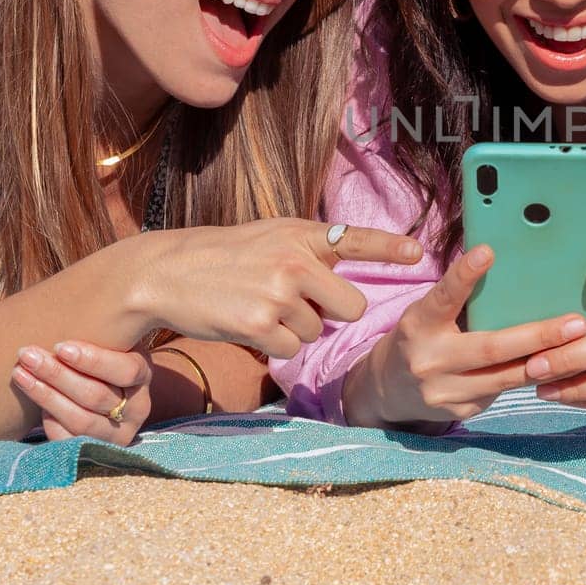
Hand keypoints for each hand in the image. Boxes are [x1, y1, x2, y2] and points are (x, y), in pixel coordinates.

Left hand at [11, 340, 152, 445]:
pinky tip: (33, 398)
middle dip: (57, 374)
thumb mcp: (111, 342)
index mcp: (143, 376)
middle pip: (97, 395)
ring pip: (80, 419)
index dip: (93, 360)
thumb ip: (101, 331)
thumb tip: (84, 297)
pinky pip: (69, 440)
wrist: (104, 392)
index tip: (60, 346)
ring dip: (45, 395)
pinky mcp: (96, 450)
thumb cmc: (99, 357)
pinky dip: (49, 420)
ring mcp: (118, 434)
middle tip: (27, 354)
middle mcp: (137, 408)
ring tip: (20, 373)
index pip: (126, 371)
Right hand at [125, 218, 422, 360]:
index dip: (389, 248)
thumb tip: (345, 291)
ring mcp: (279, 293)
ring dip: (294, 329)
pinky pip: (292, 349)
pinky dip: (275, 346)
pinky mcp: (261, 325)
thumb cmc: (225, 257)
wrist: (167, 273)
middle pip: (351, 307)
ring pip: (318, 331)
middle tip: (293, 302)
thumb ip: (310, 252)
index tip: (418, 254)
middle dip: (332, 314)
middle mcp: (295, 261)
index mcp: (300, 234)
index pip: (354, 238)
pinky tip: (249, 324)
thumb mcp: (270, 237)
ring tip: (258, 306)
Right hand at [343, 245, 585, 429]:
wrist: (388, 388)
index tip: (488, 251)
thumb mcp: (427, 313)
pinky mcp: (461, 410)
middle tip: (575, 323)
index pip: (443, 297)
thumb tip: (506, 266)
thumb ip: (459, 299)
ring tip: (581, 345)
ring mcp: (445, 391)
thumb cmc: (421, 336)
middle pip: (490, 348)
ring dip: (548, 361)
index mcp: (419, 325)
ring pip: (505, 377)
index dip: (464, 275)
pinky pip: (504, 391)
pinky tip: (561, 366)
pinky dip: (533, 377)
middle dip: (537, 336)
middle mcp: (429, 360)